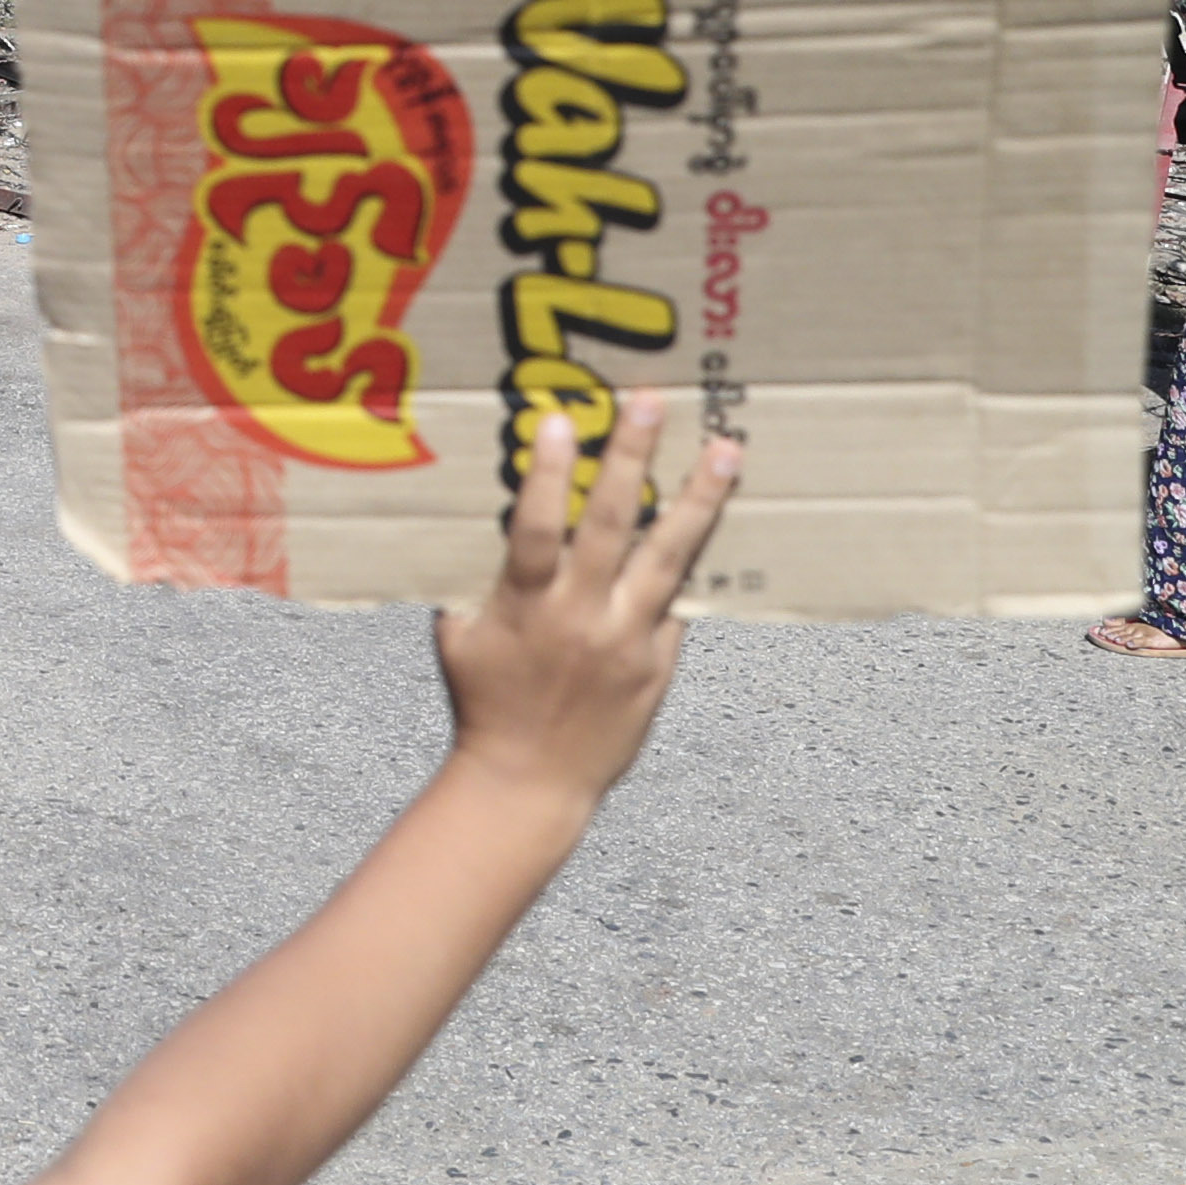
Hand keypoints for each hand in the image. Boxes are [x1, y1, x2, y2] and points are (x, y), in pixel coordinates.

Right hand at [433, 394, 741, 809]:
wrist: (527, 782)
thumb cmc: (483, 703)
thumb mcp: (458, 637)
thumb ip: (471, 583)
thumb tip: (478, 527)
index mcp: (526, 606)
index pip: (538, 525)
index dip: (548, 472)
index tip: (563, 419)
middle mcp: (582, 616)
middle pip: (613, 524)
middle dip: (631, 457)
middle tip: (651, 402)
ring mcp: (628, 640)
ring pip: (670, 556)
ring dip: (699, 499)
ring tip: (726, 450)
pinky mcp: (657, 664)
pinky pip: (679, 605)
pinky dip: (695, 564)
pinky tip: (719, 520)